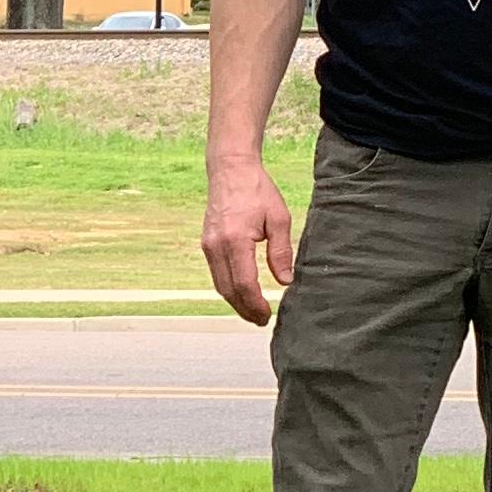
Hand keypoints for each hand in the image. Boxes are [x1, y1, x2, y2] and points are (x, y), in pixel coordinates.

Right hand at [202, 160, 297, 325]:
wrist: (230, 170)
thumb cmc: (257, 190)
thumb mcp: (279, 218)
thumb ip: (281, 251)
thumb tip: (285, 281)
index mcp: (235, 240)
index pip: (244, 283)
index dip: (255, 304)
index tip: (267, 315)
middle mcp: (216, 246)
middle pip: (228, 290)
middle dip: (245, 309)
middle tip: (261, 321)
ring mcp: (208, 245)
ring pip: (219, 285)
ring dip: (235, 302)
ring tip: (253, 313)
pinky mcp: (206, 243)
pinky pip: (216, 273)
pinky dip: (228, 288)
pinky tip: (242, 293)